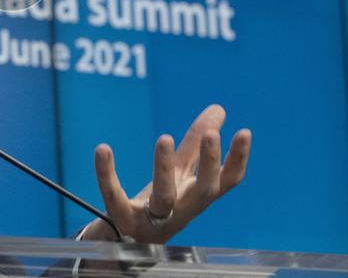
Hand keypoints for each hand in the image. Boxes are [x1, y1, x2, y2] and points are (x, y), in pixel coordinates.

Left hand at [80, 104, 250, 242]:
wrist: (128, 239)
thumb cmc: (162, 202)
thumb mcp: (179, 172)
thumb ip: (195, 144)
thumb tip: (219, 108)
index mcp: (196, 195)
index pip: (226, 181)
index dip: (238, 159)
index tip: (244, 132)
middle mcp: (182, 209)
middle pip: (203, 191)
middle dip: (209, 163)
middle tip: (211, 135)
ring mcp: (154, 218)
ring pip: (163, 197)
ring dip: (164, 167)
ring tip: (165, 138)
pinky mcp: (124, 220)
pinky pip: (114, 197)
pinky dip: (107, 174)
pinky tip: (103, 149)